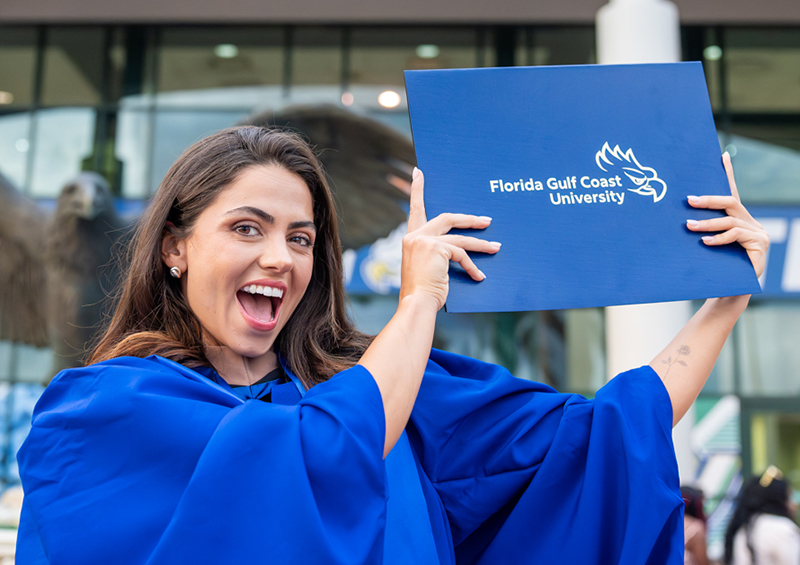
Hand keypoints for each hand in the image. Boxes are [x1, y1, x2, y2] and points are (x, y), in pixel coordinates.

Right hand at [399, 168, 500, 310]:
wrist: (416, 304)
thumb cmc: (422, 292)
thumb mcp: (427, 268)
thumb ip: (435, 254)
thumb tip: (456, 251)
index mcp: (410, 239)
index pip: (415, 209)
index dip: (417, 190)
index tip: (418, 172)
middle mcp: (414, 236)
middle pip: (447, 218)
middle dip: (469, 219)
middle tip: (486, 221)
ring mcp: (424, 241)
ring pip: (460, 238)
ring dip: (481, 243)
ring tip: (496, 247)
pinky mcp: (436, 248)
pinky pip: (462, 254)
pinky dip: (473, 266)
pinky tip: (479, 277)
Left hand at [686, 152, 768, 277]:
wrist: (728, 292)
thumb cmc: (714, 268)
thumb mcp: (705, 246)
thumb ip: (700, 230)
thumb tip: (680, 218)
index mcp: (737, 220)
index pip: (731, 193)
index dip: (728, 173)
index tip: (722, 155)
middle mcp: (750, 223)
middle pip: (730, 203)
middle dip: (709, 199)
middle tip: (689, 201)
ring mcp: (758, 233)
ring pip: (730, 220)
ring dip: (707, 223)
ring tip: (689, 227)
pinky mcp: (759, 245)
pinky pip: (737, 235)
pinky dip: (719, 238)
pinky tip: (705, 242)